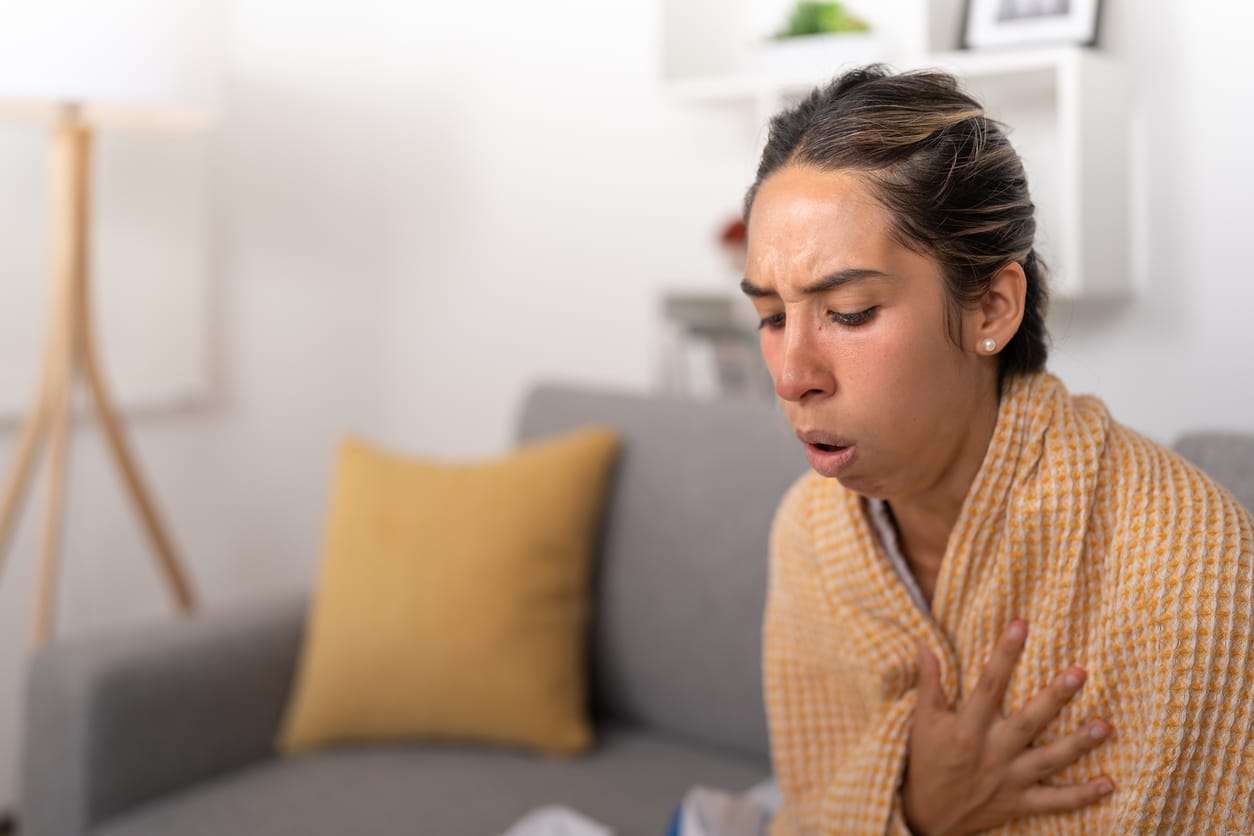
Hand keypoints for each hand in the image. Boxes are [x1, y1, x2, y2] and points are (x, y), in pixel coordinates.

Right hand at [901, 620, 1114, 835]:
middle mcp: (992, 753)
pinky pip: (1055, 801)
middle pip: (1028, 722)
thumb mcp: (923, 721)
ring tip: (1105, 726)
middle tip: (1079, 673)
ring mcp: (1009, 780)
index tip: (1020, 625)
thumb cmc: (925, 760)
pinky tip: (1109, 783)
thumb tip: (924, 644)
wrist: (926, 816)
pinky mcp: (1020, 802)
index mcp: (967, 729)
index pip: (988, 685)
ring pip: (1050, 760)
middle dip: (1054, 698)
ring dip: (1079, 744)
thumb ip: (929, 682)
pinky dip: (1082, 795)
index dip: (1004, 654)